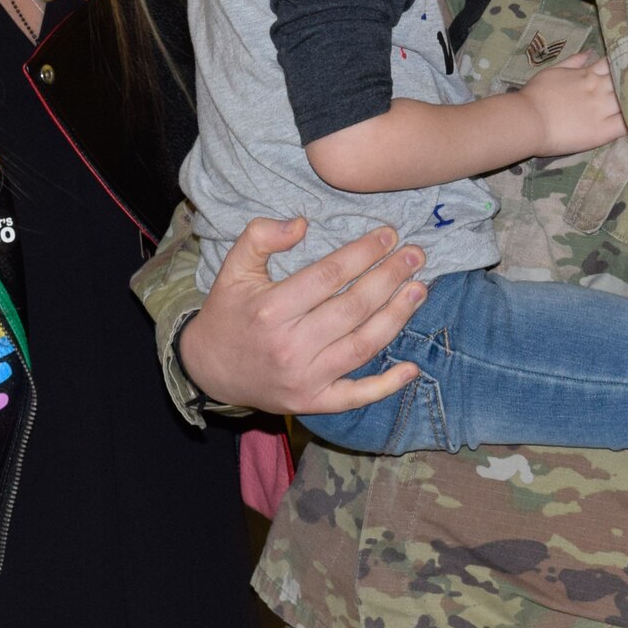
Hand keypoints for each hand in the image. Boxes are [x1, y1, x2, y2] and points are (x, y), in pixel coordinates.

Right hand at [178, 218, 428, 414]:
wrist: (207, 370)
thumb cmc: (228, 313)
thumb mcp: (232, 268)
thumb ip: (260, 237)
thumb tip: (302, 224)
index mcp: (271, 310)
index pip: (329, 276)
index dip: (363, 253)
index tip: (389, 235)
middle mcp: (291, 346)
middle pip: (353, 308)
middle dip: (389, 277)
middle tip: (416, 255)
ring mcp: (304, 379)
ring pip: (362, 345)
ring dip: (396, 317)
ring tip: (419, 289)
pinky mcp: (312, 403)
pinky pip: (355, 396)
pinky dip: (386, 386)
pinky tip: (412, 369)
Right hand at [517, 52, 625, 156]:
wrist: (528, 119)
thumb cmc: (535, 95)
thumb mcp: (552, 71)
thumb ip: (572, 62)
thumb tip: (588, 52)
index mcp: (588, 75)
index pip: (613, 65)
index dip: (624, 65)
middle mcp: (598, 89)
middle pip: (626, 81)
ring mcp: (601, 109)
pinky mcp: (602, 130)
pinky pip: (625, 125)